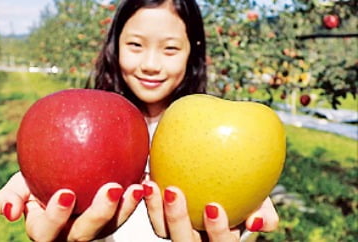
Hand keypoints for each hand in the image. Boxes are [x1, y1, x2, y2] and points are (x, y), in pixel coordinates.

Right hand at [0, 171, 144, 240]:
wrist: (65, 171)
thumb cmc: (38, 177)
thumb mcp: (21, 182)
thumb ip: (11, 194)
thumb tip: (8, 212)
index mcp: (46, 228)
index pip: (46, 230)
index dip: (56, 217)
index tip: (66, 193)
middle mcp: (71, 233)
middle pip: (85, 233)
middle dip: (98, 214)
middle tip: (111, 189)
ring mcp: (95, 228)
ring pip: (111, 226)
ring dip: (125, 208)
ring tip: (135, 187)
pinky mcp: (114, 218)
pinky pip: (127, 212)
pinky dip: (135, 198)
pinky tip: (145, 181)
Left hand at [142, 181, 278, 241]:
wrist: (218, 172)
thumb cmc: (241, 186)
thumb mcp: (258, 195)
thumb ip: (263, 208)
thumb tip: (261, 223)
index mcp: (221, 238)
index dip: (216, 231)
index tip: (213, 206)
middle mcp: (196, 238)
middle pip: (184, 240)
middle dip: (177, 219)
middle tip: (173, 191)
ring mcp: (175, 229)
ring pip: (161, 229)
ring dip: (154, 208)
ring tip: (152, 183)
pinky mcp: (159, 216)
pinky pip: (150, 210)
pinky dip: (146, 197)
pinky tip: (144, 176)